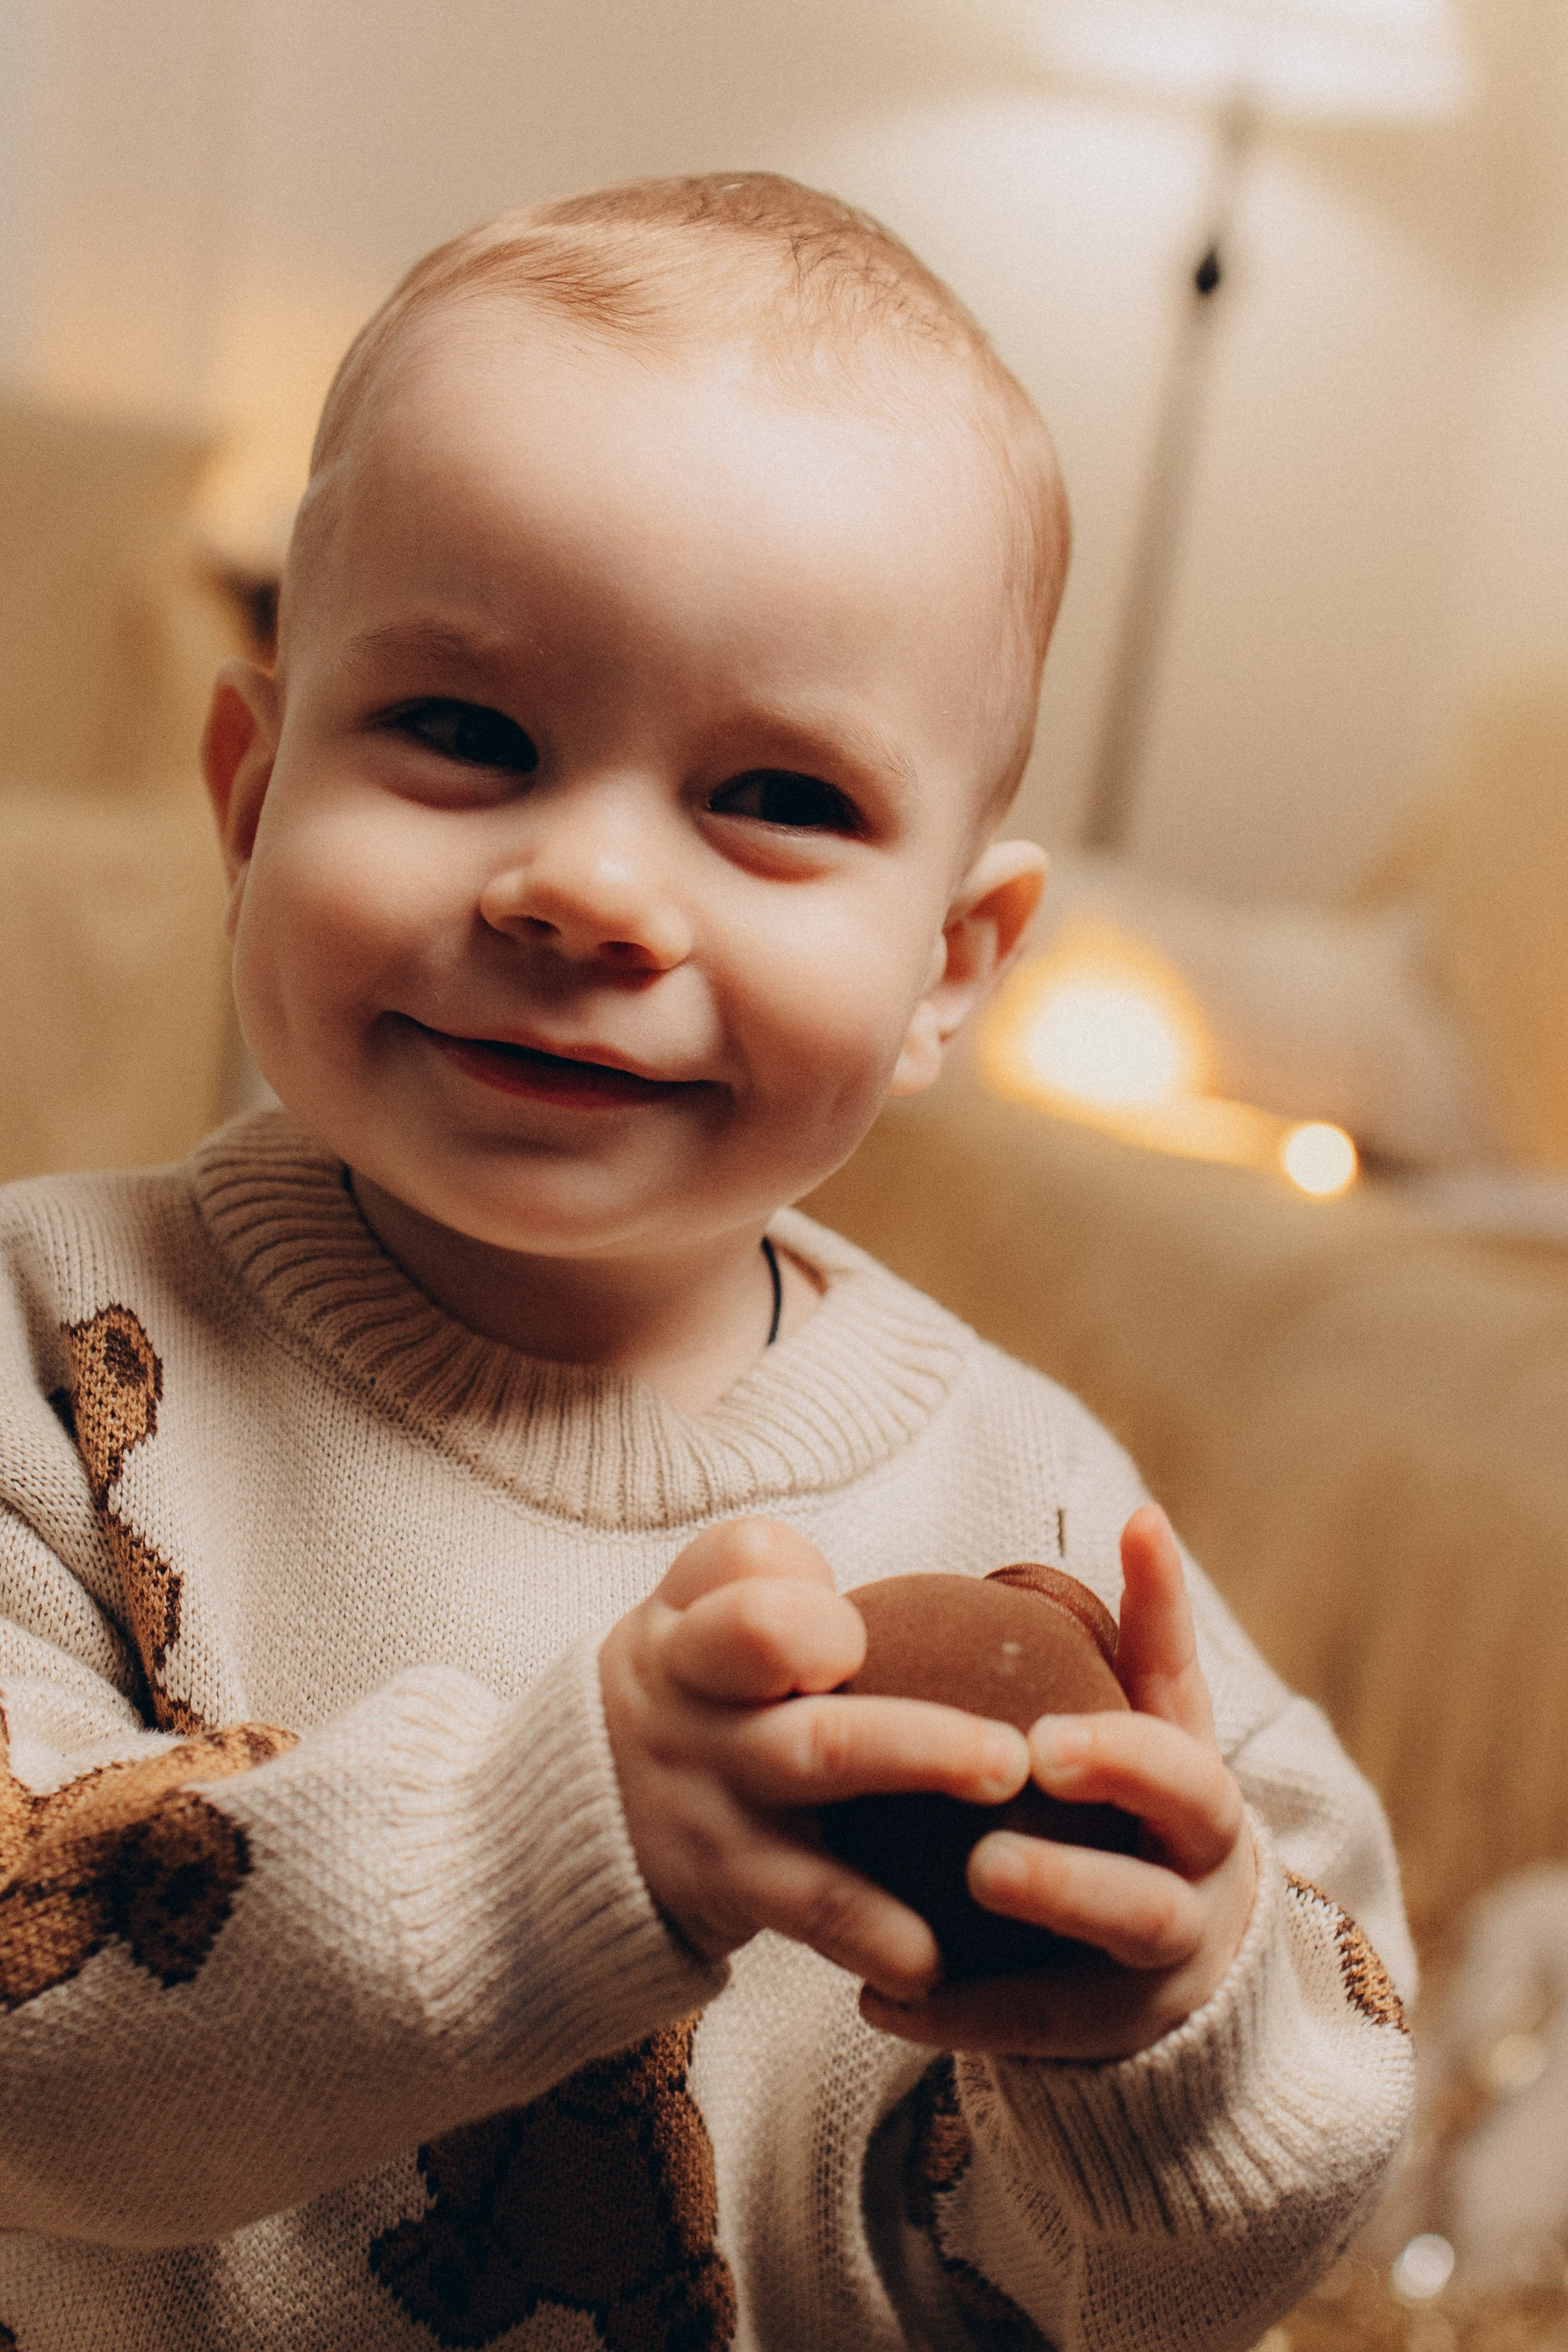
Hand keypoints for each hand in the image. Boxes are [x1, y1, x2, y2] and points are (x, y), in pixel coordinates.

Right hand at [599, 1517, 1031, 2001]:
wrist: (568, 1829)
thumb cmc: (687, 1700)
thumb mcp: (691, 1628)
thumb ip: (774, 1589)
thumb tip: (915, 1591)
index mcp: (691, 1622)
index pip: (743, 1566)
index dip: (802, 1589)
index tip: (850, 1629)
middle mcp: (695, 1689)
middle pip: (782, 1645)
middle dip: (884, 1646)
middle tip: (1003, 1724)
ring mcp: (709, 1784)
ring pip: (816, 1756)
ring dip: (920, 1757)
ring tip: (1006, 1778)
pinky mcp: (725, 1878)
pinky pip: (811, 1903)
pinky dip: (877, 1932)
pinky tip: (937, 1959)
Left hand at [860, 1505, 1256, 2059]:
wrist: (1173, 1991)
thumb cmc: (1125, 1828)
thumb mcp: (1132, 1738)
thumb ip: (1122, 1648)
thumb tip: (1133, 1516)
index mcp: (1190, 1774)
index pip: (1187, 1680)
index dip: (1167, 1610)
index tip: (1133, 1533)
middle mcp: (1198, 1856)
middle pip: (1192, 1800)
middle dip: (1127, 1765)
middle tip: (1043, 1744)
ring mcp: (1169, 1951)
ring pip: (1134, 1919)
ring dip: (1060, 1889)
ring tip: (982, 1868)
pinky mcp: (1114, 2033)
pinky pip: (1038, 2023)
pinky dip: (960, 2011)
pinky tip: (877, 1998)